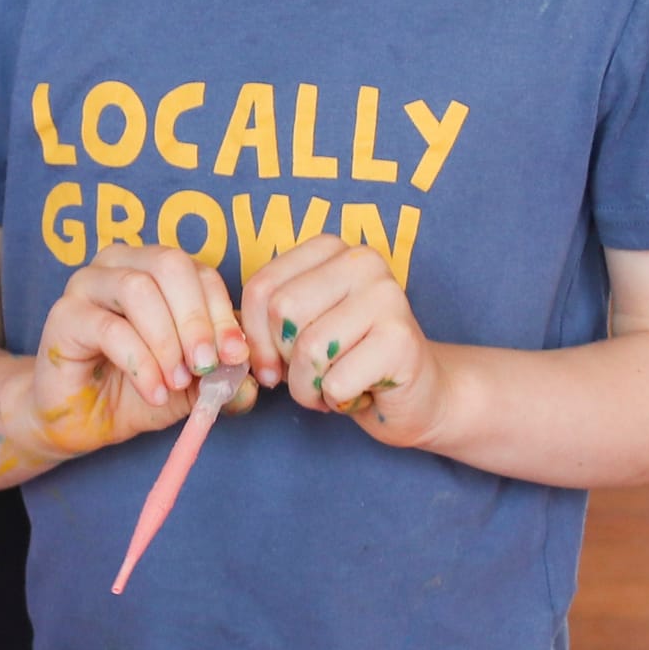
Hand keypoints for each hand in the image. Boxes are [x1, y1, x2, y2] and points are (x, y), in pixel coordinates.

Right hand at [9, 242, 254, 468]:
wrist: (83, 421)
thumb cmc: (136, 390)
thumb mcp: (192, 387)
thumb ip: (223, 378)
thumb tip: (255, 382)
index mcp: (155, 268)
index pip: (200, 272)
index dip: (222, 313)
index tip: (236, 357)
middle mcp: (121, 263)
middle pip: (170, 265)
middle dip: (196, 319)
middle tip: (206, 366)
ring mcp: (87, 284)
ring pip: (139, 290)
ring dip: (167, 340)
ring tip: (177, 382)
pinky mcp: (64, 314)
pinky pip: (110, 328)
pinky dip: (141, 363)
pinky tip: (154, 391)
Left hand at [240, 234, 444, 444]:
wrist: (418, 393)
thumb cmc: (349, 359)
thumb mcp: (300, 328)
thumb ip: (265, 322)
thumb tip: (230, 342)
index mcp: (331, 248)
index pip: (261, 287)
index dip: (254, 337)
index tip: (269, 363)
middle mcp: (363, 262)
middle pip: (283, 312)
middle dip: (284, 360)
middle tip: (309, 375)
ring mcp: (387, 297)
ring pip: (308, 349)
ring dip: (309, 387)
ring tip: (333, 385)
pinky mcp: (401, 339)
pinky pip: (334, 382)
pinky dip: (335, 401)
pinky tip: (358, 393)